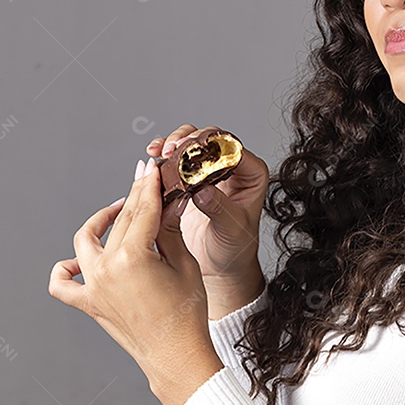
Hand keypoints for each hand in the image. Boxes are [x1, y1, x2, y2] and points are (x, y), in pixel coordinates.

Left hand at [48, 159, 220, 387]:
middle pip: (120, 221)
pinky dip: (66, 268)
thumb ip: (170, 230)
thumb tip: (169, 202)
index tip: (152, 168)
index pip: (143, 210)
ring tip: (118, 212)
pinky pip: (62, 284)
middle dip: (134, 197)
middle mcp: (106, 269)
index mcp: (132, 257)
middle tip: (144, 180)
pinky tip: (80, 260)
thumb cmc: (186, 314)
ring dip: (100, 222)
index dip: (149, 185)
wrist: (175, 354)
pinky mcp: (89, 303)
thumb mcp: (184, 264)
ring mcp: (93, 287)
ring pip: (86, 241)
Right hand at [147, 125, 268, 284]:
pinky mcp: (190, 180)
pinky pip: (177, 161)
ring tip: (158, 153)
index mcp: (251, 174)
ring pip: (192, 144)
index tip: (190, 150)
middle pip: (210, 139)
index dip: (210, 145)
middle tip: (171, 149)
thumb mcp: (232, 229)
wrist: (220, 265)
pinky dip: (163, 158)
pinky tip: (153, 162)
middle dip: (188, 139)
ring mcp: (209, 171)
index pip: (233, 148)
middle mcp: (232, 167)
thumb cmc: (235, 248)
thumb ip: (220, 208)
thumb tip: (202, 191)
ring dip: (173, 144)